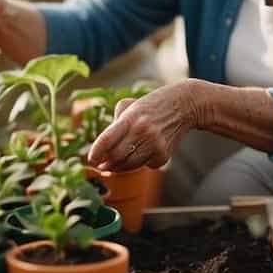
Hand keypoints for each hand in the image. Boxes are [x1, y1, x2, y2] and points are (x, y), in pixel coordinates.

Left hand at [87, 82, 201, 171]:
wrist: (183, 104)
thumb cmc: (151, 106)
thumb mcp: (130, 106)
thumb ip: (115, 126)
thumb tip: (104, 151)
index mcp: (129, 117)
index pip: (107, 139)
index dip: (96, 152)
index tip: (90, 161)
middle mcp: (142, 131)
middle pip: (116, 156)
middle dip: (106, 163)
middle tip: (101, 165)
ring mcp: (154, 144)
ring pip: (130, 165)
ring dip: (120, 167)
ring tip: (114, 164)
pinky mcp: (164, 154)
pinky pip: (145, 165)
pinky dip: (140, 163)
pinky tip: (143, 152)